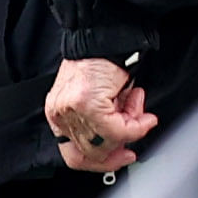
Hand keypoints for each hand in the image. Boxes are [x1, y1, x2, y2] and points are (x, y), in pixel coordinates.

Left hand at [44, 54, 158, 175]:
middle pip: (95, 152)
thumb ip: (102, 123)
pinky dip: (136, 122)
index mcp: (58, 115)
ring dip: (132, 126)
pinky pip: (119, 129)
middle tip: (138, 126)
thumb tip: (122, 141)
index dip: (103, 161)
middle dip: (123, 141)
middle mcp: (61, 115)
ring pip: (109, 141)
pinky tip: (139, 103)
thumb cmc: (100, 62)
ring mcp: (72, 111)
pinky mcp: (88, 105)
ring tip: (138, 106)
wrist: (103, 36)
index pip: (75, 156)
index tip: (123, 156)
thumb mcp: (97, 99)